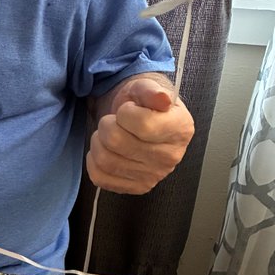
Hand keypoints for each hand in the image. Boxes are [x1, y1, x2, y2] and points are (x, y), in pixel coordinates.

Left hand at [87, 76, 193, 194]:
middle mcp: (171, 156)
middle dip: (107, 125)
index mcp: (180, 128)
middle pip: (117, 141)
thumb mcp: (145, 88)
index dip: (126, 112)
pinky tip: (106, 150)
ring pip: (105, 160)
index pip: (142, 124)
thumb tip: (162, 98)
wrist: (139, 120)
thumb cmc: (142, 103)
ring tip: (109, 134)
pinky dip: (93, 161)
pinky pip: (100, 177)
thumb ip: (150, 90)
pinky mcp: (136, 187)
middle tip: (114, 121)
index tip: (129, 109)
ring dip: (98, 142)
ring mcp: (154, 175)